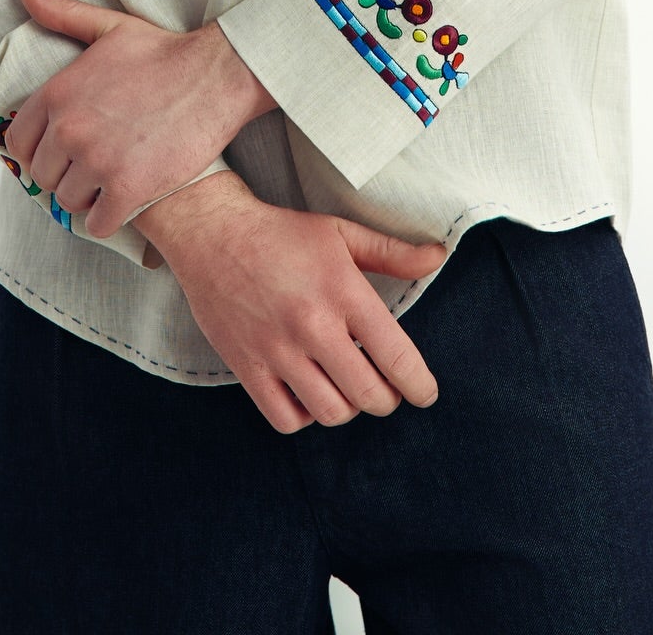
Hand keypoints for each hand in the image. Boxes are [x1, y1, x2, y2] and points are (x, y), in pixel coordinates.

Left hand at [8, 0, 267, 239]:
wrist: (215, 76)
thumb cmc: (163, 51)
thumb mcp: (108, 27)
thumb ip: (62, 15)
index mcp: (57, 94)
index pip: (17, 142)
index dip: (37, 149)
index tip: (59, 151)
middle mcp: (69, 130)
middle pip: (42, 177)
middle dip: (63, 175)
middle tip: (90, 168)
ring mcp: (97, 161)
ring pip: (67, 202)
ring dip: (85, 198)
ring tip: (107, 184)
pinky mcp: (128, 189)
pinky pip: (98, 223)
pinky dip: (107, 219)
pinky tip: (123, 204)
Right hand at [139, 171, 449, 432]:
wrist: (213, 233)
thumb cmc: (283, 233)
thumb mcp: (342, 233)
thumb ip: (394, 251)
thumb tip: (439, 256)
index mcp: (343, 290)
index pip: (396, 356)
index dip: (419, 385)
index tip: (425, 393)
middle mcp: (313, 325)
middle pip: (368, 395)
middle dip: (387, 399)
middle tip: (385, 388)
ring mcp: (277, 349)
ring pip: (331, 412)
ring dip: (347, 407)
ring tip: (346, 386)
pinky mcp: (246, 365)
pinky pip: (286, 419)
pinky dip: (305, 416)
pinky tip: (308, 392)